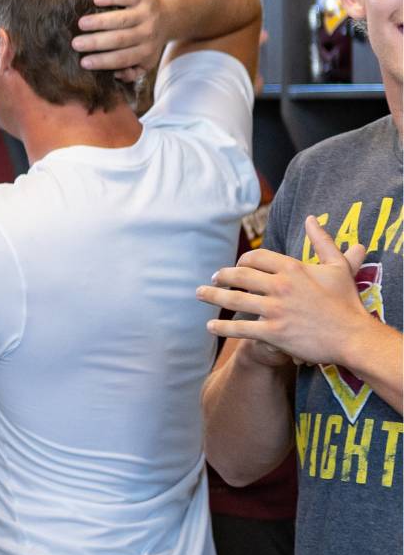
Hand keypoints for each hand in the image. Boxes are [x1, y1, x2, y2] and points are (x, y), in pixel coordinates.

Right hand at [74, 0, 166, 81]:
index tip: (83, 62)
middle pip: (120, 39)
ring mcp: (147, 14)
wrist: (169, 15)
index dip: (103, 61)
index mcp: (146, 52)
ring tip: (81, 23)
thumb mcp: (145, 61)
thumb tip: (116, 76)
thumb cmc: (146, 41)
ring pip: (122, 19)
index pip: (122, 58)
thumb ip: (132, 73)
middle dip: (96, 42)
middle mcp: (148, 33)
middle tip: (75, 44)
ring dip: (100, 21)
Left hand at [200, 216, 372, 366]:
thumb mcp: (338, 267)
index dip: (241, 260)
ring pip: (234, 299)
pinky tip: (210, 326)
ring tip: (200, 295)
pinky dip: (222, 327)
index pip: (255, 257)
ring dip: (213, 297)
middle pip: (239, 276)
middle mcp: (280, 286)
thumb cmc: (347, 302)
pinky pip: (240, 328)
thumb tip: (311, 218)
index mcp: (292, 268)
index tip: (235, 266)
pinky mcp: (274, 332)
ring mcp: (275, 310)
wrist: (354, 336)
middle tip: (211, 280)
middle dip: (221, 277)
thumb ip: (322, 241)